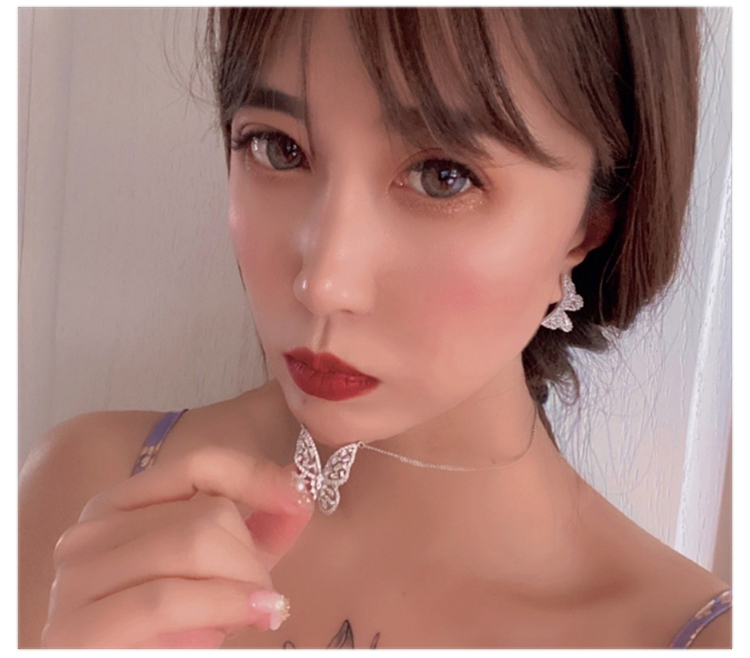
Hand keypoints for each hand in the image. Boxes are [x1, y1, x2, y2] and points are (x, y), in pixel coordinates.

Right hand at [41, 446, 313, 647]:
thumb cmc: (167, 632)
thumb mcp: (218, 573)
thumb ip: (257, 532)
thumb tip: (299, 489)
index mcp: (119, 505)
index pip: (198, 464)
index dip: (256, 475)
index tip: (299, 498)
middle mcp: (90, 531)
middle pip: (206, 513)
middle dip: (251, 558)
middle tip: (264, 597)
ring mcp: (75, 578)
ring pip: (194, 546)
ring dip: (240, 587)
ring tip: (250, 614)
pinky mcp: (75, 628)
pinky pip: (166, 599)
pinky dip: (217, 608)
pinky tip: (237, 624)